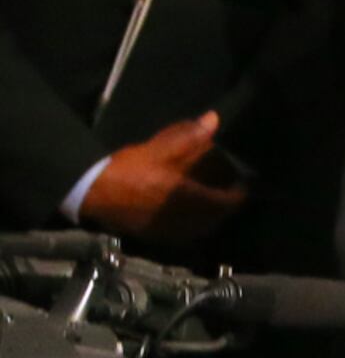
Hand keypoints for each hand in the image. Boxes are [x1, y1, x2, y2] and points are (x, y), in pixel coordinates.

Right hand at [78, 114, 245, 247]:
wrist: (93, 192)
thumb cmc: (131, 170)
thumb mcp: (162, 148)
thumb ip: (192, 135)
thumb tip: (213, 119)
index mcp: (196, 202)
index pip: (232, 202)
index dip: (239, 191)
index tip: (239, 181)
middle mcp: (190, 222)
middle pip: (220, 216)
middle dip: (225, 203)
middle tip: (224, 188)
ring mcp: (174, 234)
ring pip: (204, 226)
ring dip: (210, 214)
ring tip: (207, 198)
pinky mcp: (158, 238)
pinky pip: (186, 233)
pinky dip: (192, 222)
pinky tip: (184, 209)